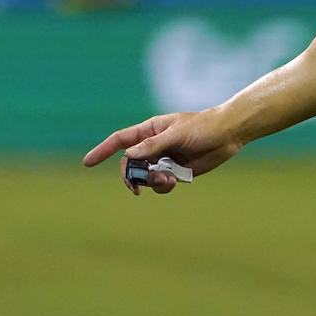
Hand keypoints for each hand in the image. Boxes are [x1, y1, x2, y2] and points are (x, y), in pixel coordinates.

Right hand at [82, 109, 242, 194]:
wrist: (228, 135)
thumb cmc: (202, 127)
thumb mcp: (176, 134)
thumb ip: (152, 146)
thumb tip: (128, 155)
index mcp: (149, 131)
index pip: (119, 140)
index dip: (102, 151)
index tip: (87, 163)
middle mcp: (153, 146)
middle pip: (129, 164)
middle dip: (132, 177)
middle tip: (137, 187)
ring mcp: (163, 159)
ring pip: (145, 177)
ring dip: (151, 182)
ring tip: (168, 179)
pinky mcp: (176, 171)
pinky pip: (161, 184)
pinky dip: (164, 186)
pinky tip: (176, 181)